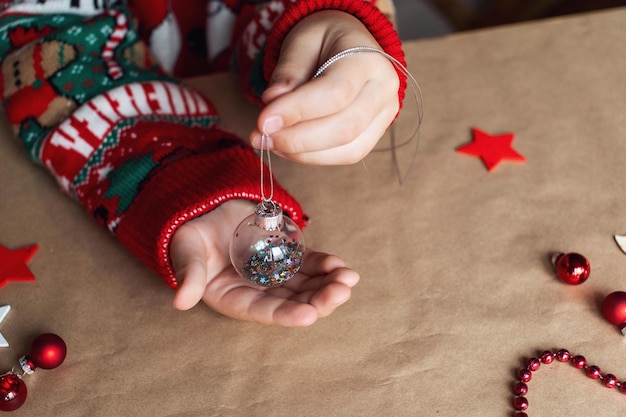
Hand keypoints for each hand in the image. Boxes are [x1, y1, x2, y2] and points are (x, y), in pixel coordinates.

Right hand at [169, 199, 359, 325]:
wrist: (203, 210)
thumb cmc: (190, 236)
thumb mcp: (186, 254)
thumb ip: (189, 275)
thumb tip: (181, 302)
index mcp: (236, 298)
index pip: (265, 312)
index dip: (287, 314)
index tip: (310, 314)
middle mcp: (259, 291)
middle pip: (294, 301)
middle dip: (319, 300)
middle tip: (340, 292)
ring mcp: (275, 273)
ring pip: (307, 285)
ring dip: (328, 284)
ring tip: (349, 279)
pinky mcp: (286, 254)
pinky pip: (309, 264)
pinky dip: (325, 265)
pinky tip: (340, 266)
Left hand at [250, 10, 399, 164]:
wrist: (347, 44)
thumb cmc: (323, 40)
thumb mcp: (301, 41)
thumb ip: (288, 72)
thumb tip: (274, 102)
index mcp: (368, 60)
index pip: (335, 93)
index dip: (297, 111)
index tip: (263, 121)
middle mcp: (384, 90)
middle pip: (344, 128)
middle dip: (297, 140)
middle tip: (260, 137)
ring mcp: (384, 115)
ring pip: (347, 149)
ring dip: (302, 153)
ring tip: (270, 142)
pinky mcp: (374, 135)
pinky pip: (345, 156)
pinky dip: (312, 157)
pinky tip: (288, 148)